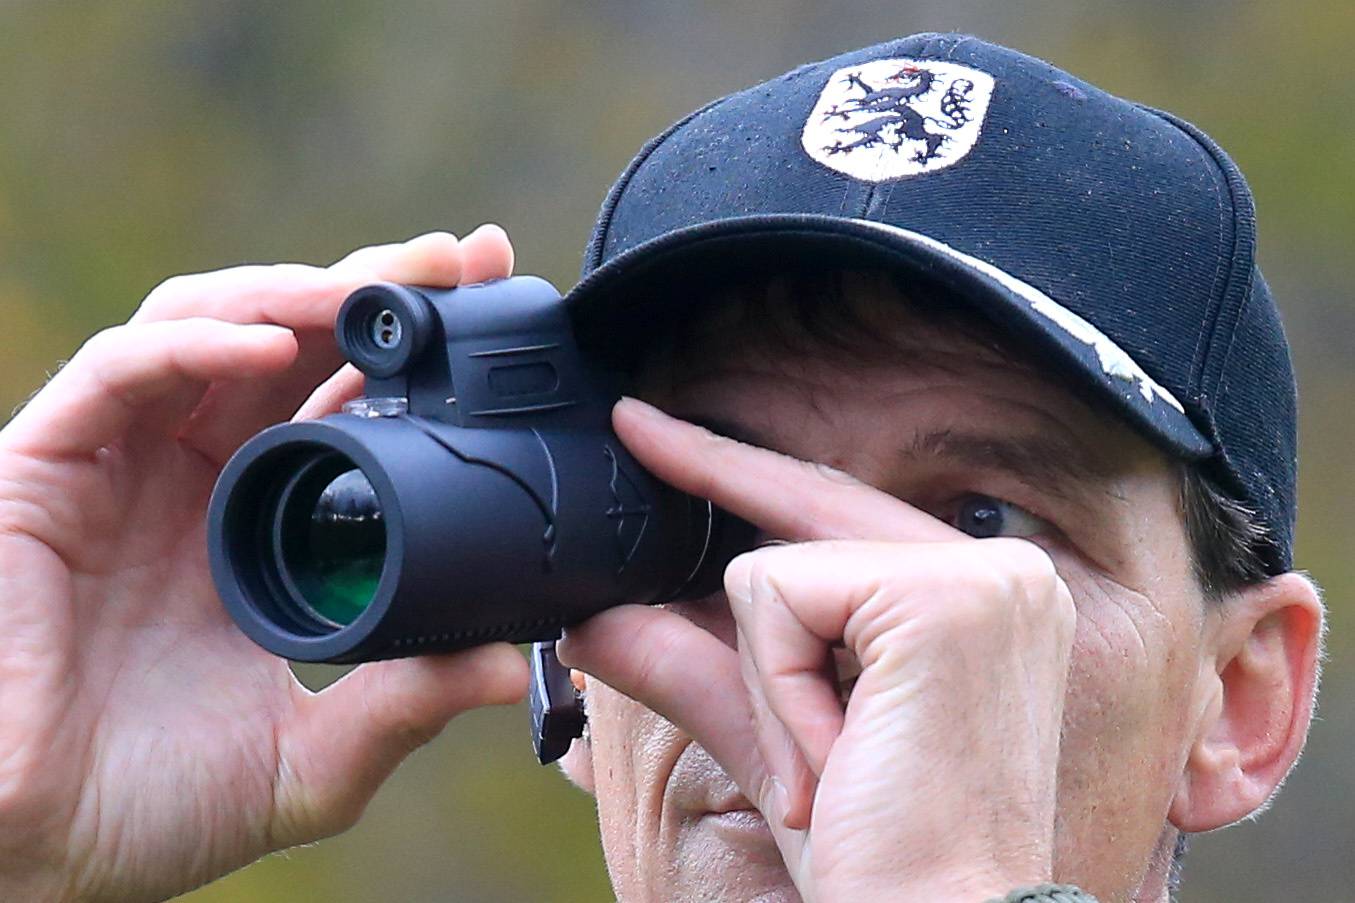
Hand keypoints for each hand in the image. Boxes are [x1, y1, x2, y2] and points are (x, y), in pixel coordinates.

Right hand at [0, 228, 528, 902]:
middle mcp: (198, 475)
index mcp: (263, 520)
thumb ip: (402, 709)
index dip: (415, 351)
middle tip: (465, 260)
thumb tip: (510, 666)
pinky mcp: (48, 465)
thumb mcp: (310, 759)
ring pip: (212, 326)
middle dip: (377, 291)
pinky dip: (197, 342)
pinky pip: (124, 372)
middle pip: (292, 341)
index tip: (497, 307)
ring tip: (385, 285)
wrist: (30, 851)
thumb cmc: (151, 805)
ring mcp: (124, 462)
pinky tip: (271, 343)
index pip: (343, 399)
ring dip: (299, 292)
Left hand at [559, 398, 1076, 901]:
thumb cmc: (877, 854)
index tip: (649, 425)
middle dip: (717, 500)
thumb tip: (594, 619)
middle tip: (640, 441)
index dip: (735, 467)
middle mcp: (1003, 572)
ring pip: (773, 571)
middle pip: (803, 511)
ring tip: (835, 766)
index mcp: (980, 598)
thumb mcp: (773, 739)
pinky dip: (776, 690)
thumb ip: (693, 664)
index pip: (835, 507)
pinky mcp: (944, 598)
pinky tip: (837, 756)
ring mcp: (984, 577)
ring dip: (770, 686)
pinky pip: (778, 601)